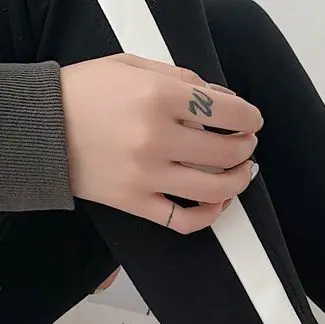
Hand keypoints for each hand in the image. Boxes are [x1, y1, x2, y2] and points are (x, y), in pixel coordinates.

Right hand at [60, 54, 262, 233]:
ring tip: (242, 172)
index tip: (253, 121)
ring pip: (215, 189)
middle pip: (227, 152)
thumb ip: (181, 79)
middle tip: (246, 144)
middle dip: (246, 147)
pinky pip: (184, 221)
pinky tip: (217, 203)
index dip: (250, 117)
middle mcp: (155, 138)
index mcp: (157, 97)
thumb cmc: (85, 92)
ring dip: (239, 181)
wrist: (37, 127)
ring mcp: (147, 176)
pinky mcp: (136, 203)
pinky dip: (209, 216)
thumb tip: (223, 98)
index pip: (226, 110)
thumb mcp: (131, 67)